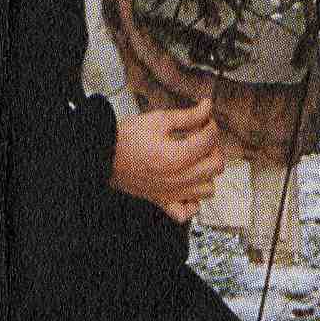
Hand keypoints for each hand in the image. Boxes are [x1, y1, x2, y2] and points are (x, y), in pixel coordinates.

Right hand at [109, 100, 226, 220]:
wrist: (103, 155)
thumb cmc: (125, 139)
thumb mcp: (159, 120)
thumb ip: (188, 116)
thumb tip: (207, 108)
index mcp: (177, 157)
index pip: (210, 140)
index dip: (211, 124)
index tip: (205, 119)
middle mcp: (178, 179)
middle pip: (216, 166)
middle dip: (213, 147)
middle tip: (202, 138)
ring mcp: (171, 193)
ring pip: (208, 190)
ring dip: (207, 173)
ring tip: (197, 160)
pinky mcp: (162, 202)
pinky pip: (187, 212)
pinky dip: (192, 202)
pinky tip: (188, 187)